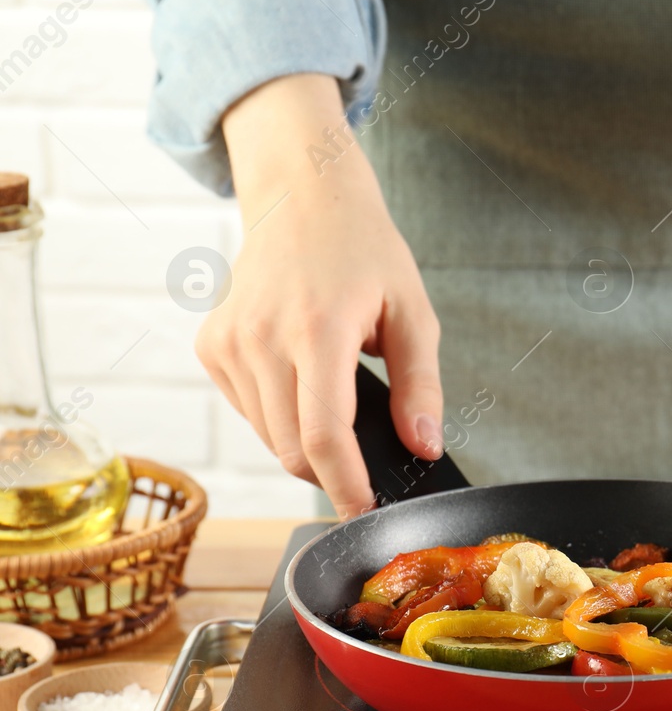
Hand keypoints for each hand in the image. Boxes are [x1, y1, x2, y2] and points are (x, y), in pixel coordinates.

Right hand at [198, 74, 442, 518]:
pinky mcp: (211, 346)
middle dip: (331, 471)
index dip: (345, 485)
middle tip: (366, 467)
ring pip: (268, 437)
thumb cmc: (365, 252)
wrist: (303, 198)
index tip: (363, 512)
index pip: (323, 435)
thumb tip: (422, 446)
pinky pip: (249, 412)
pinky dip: (279, 416)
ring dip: (305, 442)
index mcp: (318, 329)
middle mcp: (262, 337)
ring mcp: (229, 342)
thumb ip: (420, 387)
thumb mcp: (414, 314)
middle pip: (292, 447)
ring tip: (335, 398)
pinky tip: (303, 379)